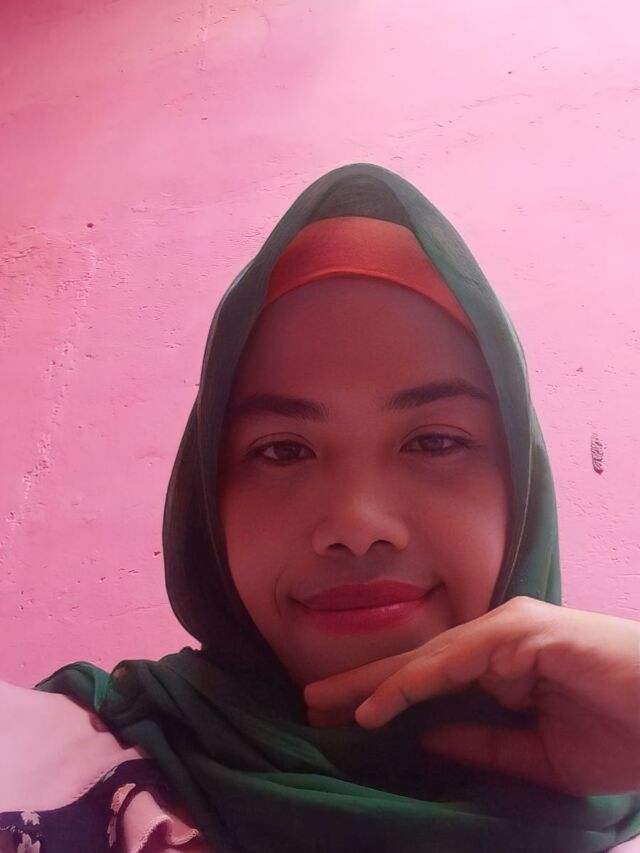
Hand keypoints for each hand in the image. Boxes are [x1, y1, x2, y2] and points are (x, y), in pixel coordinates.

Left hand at [304, 596, 639, 795]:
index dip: (383, 698)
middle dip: (362, 684)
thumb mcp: (537, 756)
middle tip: (311, 706)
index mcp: (501, 666)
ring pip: (427, 656)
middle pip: (417, 662)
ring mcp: (508, 631)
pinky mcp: (522, 632)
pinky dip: (415, 682)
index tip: (341, 721)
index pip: (429, 681)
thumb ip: (482, 743)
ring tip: (325, 705)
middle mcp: (498, 639)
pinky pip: (456, 660)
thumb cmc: (621, 734)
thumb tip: (424, 737)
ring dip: (374, 681)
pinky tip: (377, 705)